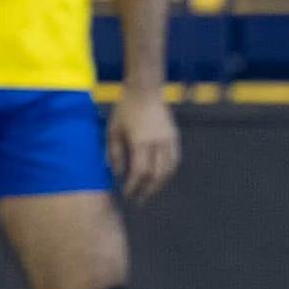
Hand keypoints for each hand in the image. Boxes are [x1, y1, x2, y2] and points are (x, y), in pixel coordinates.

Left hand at [108, 88, 179, 202]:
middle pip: (157, 175)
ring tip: (150, 191)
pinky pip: (175, 160)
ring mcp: (169, 140)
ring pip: (169, 170)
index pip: (140, 172)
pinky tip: (160, 176)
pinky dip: (168, 172)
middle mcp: (158, 143)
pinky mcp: (175, 136)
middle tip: (139, 199)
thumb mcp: (113, 128)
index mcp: (141, 141)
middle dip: (148, 190)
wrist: (145, 88)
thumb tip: (117, 173)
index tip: (128, 194)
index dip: (134, 186)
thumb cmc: (125, 107)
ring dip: (159, 184)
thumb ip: (115, 152)